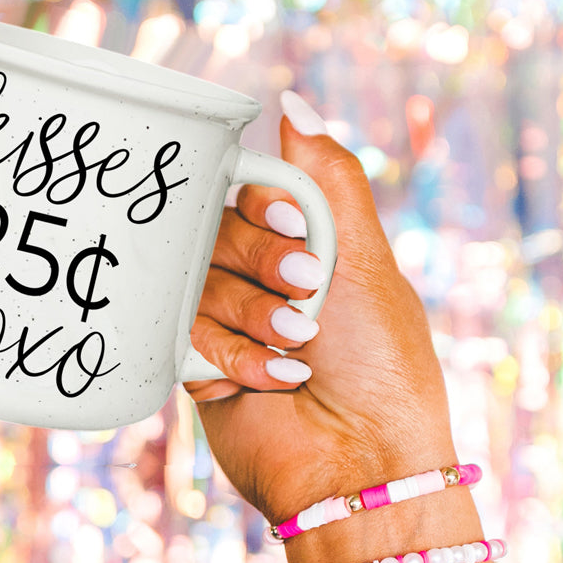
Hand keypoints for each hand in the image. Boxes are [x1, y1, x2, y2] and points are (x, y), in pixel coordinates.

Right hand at [185, 92, 456, 524]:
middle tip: (305, 296)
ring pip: (196, 280)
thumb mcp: (367, 257)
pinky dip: (229, 356)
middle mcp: (262, 278)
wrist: (358, 464)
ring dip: (251, 317)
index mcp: (306, 246)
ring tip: (295, 351)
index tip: (299, 232)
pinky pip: (181, 329)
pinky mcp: (194, 363)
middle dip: (264, 264)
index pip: (252, 191)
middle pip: (217, 231)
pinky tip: (271, 382)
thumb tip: (290, 99)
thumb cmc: (380, 361)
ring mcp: (226, 321)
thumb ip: (326, 175)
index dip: (267, 208)